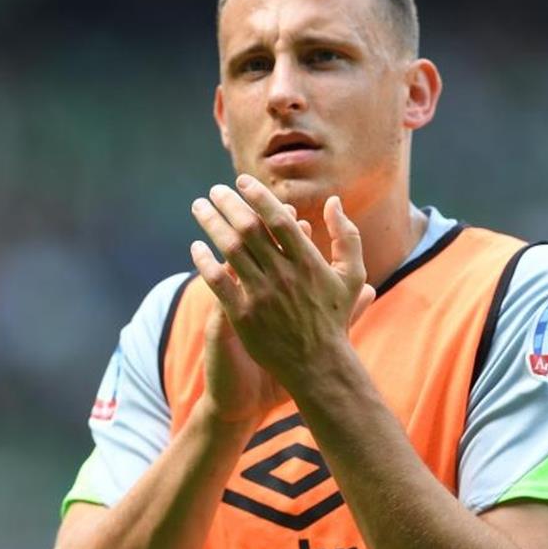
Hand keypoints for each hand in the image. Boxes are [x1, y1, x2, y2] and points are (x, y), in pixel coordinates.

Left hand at [189, 175, 374, 396]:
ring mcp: (262, 296)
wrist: (318, 366)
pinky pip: (218, 282)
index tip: (242, 182)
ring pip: (230, 250)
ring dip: (212, 224)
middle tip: (215, 190)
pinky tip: (195, 246)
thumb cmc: (334, 318)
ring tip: (199, 207)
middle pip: (249, 229)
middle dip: (228, 204)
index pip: (278, 219)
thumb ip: (346, 236)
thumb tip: (333, 201)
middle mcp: (284, 275)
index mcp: (308, 262)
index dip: (258, 197)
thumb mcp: (351, 276)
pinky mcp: (243, 316)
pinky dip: (205, 262)